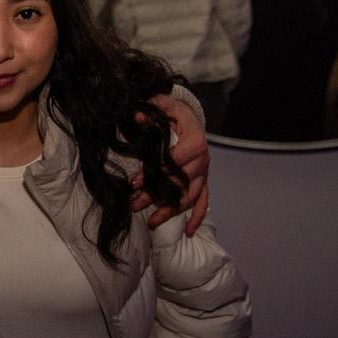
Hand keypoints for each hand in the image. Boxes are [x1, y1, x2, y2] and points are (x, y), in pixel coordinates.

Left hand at [130, 94, 209, 235]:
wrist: (187, 116)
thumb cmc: (173, 112)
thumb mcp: (162, 106)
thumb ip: (150, 112)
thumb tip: (137, 117)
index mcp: (194, 141)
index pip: (174, 162)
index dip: (155, 173)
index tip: (136, 183)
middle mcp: (202, 160)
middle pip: (179, 183)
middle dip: (156, 196)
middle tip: (134, 205)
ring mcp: (203, 173)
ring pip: (189, 196)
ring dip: (171, 211)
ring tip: (152, 223)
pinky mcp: (202, 181)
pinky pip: (203, 201)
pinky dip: (197, 217)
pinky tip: (188, 231)